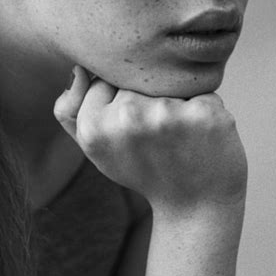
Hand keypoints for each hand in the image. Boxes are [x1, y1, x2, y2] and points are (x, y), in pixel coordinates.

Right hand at [54, 66, 246, 213]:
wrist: (195, 205)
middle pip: (136, 77)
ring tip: (179, 133)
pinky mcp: (205, 114)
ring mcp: (167, 115)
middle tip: (157, 135)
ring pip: (167, 80)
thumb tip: (78, 69)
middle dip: (148, 98)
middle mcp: (127, 117)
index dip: (120, 101)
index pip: (104, 78)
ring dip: (177, 100)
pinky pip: (201, 89)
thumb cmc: (142, 167)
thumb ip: (70, 109)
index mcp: (94, 127)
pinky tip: (202, 135)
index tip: (132, 131)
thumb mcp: (95, 146)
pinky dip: (204, 107)